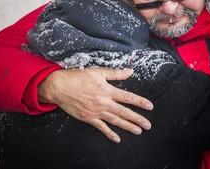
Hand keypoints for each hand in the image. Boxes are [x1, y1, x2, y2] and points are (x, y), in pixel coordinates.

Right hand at [38, 67, 152, 142]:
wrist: (60, 86)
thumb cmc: (78, 77)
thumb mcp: (98, 72)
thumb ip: (115, 73)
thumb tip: (130, 71)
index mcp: (107, 90)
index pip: (127, 97)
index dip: (139, 102)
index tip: (149, 106)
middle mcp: (104, 102)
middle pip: (124, 112)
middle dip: (137, 118)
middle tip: (148, 125)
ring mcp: (96, 112)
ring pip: (115, 120)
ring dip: (127, 126)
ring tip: (138, 131)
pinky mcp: (88, 118)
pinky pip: (101, 127)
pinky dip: (109, 133)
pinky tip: (117, 138)